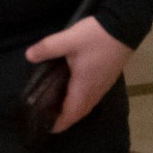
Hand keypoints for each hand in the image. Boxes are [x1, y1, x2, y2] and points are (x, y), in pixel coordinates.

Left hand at [23, 16, 134, 132]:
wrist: (124, 26)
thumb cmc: (96, 37)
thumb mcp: (69, 39)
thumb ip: (47, 48)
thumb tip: (28, 56)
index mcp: (83, 87)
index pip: (70, 115)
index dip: (58, 124)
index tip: (45, 126)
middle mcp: (95, 91)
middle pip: (79, 113)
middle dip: (65, 119)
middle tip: (48, 115)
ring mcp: (104, 85)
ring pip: (87, 105)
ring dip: (74, 110)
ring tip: (58, 105)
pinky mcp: (108, 77)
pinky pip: (92, 97)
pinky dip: (81, 100)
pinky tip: (74, 89)